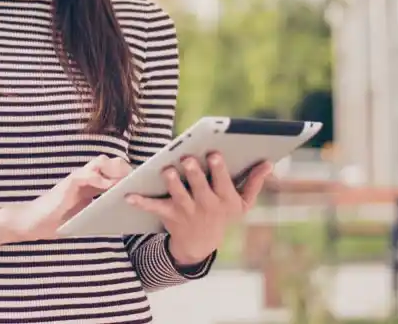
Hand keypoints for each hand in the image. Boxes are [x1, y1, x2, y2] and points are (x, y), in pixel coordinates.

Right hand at [0, 155, 130, 245]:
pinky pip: (86, 175)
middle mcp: (86, 177)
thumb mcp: (87, 216)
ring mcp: (77, 178)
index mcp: (93, 184)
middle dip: (126, 168)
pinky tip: (110, 187)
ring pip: (100, 162)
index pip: (114, 171)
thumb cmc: (60, 221)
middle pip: (111, 162)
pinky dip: (99, 179)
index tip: (145, 180)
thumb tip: (128, 213)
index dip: (129, 173)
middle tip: (140, 179)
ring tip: (128, 181)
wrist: (34, 223)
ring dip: (116, 170)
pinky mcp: (68, 183)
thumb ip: (103, 209)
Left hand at [126, 153, 271, 264]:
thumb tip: (269, 163)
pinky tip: (128, 195)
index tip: (215, 153)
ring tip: (167, 169)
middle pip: (199, 188)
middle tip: (188, 158)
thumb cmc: (222, 214)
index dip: (218, 169)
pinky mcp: (169, 215)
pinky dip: (140, 201)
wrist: (200, 244)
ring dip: (172, 182)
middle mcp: (206, 206)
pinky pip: (154, 207)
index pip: (222, 183)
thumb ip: (254, 182)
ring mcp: (187, 211)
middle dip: (194, 173)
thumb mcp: (242, 204)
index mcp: (225, 200)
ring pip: (178, 195)